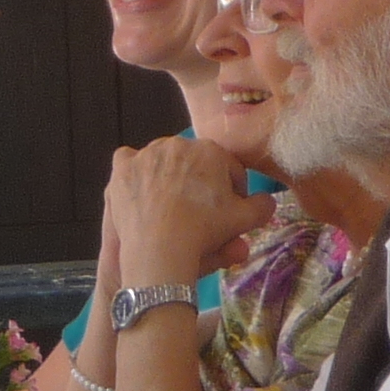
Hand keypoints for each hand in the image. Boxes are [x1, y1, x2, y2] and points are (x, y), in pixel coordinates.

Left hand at [104, 139, 276, 292]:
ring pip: (162, 160)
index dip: (231, 191)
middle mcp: (178, 143)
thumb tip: (268, 200)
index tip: (228, 211)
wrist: (161, 247)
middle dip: (199, 182)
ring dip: (168, 175)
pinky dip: (135, 172)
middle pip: (194, 163)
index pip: (227, 168)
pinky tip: (140, 187)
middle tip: (199, 210)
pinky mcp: (122, 168)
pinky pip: (129, 161)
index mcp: (211, 150)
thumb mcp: (245, 220)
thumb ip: (263, 206)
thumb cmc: (206, 230)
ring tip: (171, 202)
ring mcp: (147, 154)